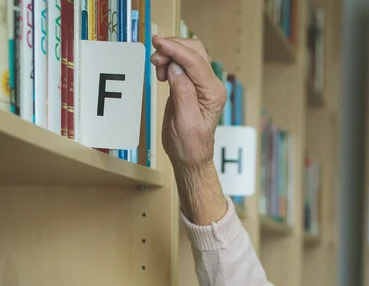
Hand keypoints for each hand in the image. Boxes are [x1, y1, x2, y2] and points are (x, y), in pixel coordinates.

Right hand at [151, 36, 226, 169]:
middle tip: (155, 58)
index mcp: (213, 94)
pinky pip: (182, 64)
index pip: (195, 62)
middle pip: (194, 51)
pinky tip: (161, 72)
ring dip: (170, 55)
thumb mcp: (185, 123)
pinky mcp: (191, 86)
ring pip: (188, 55)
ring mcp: (202, 85)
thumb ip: (182, 93)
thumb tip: (176, 68)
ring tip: (157, 68)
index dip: (176, 49)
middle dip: (173, 49)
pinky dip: (169, 62)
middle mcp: (211, 86)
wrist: (190, 159)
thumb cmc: (190, 147)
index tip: (159, 43)